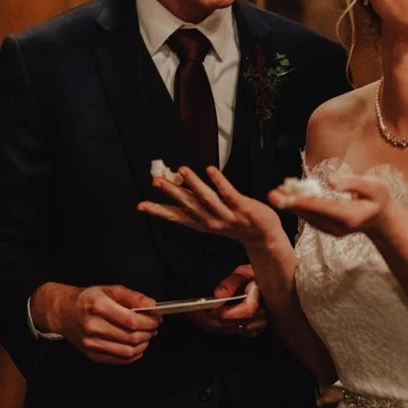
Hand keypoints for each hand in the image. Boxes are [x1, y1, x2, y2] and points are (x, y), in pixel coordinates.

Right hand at [32, 283, 161, 364]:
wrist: (63, 312)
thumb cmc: (88, 299)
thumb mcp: (110, 289)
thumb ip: (133, 297)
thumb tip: (152, 306)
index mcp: (98, 306)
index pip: (131, 320)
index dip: (149, 321)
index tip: (157, 318)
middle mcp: (92, 326)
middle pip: (130, 337)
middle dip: (148, 333)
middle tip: (154, 327)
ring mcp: (91, 343)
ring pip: (127, 351)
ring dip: (143, 344)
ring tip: (146, 335)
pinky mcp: (91, 354)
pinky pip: (118, 360)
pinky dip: (133, 355)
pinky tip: (137, 346)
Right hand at [138, 165, 283, 248]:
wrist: (265, 237)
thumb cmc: (238, 224)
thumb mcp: (213, 219)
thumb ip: (197, 206)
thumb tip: (179, 190)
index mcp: (203, 224)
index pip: (178, 217)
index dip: (160, 211)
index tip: (142, 205)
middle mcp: (213, 221)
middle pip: (189, 206)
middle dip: (172, 193)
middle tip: (157, 181)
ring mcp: (228, 215)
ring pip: (207, 199)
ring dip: (194, 184)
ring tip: (182, 170)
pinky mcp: (243, 208)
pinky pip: (229, 194)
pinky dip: (219, 182)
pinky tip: (210, 170)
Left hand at [186, 264, 268, 337]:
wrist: (269, 283)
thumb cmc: (257, 276)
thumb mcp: (245, 272)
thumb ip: (232, 283)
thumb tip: (219, 295)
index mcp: (261, 298)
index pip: (246, 311)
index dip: (227, 312)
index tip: (210, 310)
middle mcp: (262, 314)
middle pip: (234, 323)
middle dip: (210, 320)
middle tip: (192, 315)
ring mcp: (258, 324)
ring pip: (232, 330)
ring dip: (212, 326)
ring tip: (195, 319)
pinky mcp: (255, 328)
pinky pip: (235, 333)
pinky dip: (221, 330)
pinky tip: (209, 324)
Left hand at [269, 174, 401, 238]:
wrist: (382, 219)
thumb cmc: (379, 199)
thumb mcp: (375, 186)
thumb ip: (353, 183)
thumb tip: (330, 181)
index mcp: (348, 216)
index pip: (321, 207)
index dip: (302, 201)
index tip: (286, 196)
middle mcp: (337, 227)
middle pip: (310, 214)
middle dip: (290, 203)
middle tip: (272, 193)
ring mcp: (331, 230)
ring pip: (307, 217)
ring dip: (291, 205)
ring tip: (276, 192)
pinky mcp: (327, 229)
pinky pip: (310, 217)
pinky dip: (298, 207)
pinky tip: (288, 197)